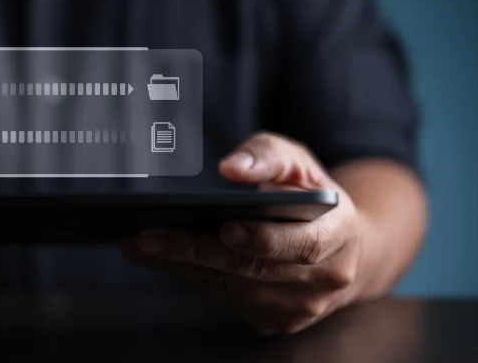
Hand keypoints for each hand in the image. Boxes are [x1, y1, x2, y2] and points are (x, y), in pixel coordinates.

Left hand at [122, 132, 367, 334]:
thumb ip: (267, 156)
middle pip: (254, 268)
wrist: (338, 246)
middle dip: (197, 250)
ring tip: (139, 243)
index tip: (227, 227)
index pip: (303, 244)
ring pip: (233, 287)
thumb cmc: (308, 193)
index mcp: (339, 234)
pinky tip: (155, 256)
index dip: (265, 238)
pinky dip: (188, 275)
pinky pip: (224, 297)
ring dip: (181, 265)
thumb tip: (232, 169)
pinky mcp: (274, 321)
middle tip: (149, 235)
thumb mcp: (296, 161)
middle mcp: (324, 279)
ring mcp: (299, 307)